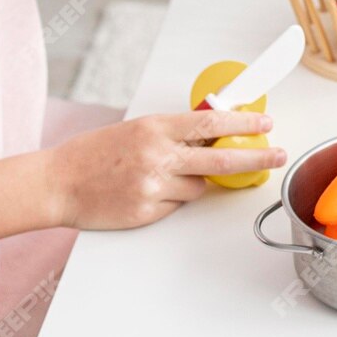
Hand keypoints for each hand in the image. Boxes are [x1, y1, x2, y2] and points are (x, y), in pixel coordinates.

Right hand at [45, 109, 284, 230]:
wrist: (58, 182)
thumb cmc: (93, 152)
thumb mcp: (136, 129)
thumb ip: (173, 132)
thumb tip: (211, 134)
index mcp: (155, 128)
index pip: (211, 123)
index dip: (244, 124)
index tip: (267, 123)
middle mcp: (158, 156)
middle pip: (221, 158)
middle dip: (256, 156)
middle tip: (278, 155)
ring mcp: (153, 187)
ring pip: (198, 187)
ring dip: (193, 183)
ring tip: (161, 176)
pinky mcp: (147, 212)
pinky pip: (176, 206)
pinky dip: (170, 200)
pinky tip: (145, 192)